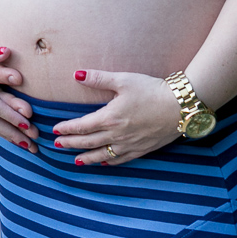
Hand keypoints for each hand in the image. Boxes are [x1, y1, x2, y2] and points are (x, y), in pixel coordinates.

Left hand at [50, 69, 181, 165]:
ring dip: (86, 157)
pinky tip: (104, 162)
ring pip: (102, 155)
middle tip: (58, 145)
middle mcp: (117, 134)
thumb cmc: (152, 90)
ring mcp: (130, 144)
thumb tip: (76, 74)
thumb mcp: (123, 80)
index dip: (67, 129)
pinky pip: (121, 159)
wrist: (180, 107)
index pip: (82, 126)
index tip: (56, 131)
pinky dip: (109, 162)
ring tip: (75, 160)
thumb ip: (98, 78)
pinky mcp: (142, 149)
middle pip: (88, 142)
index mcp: (110, 117)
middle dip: (71, 144)